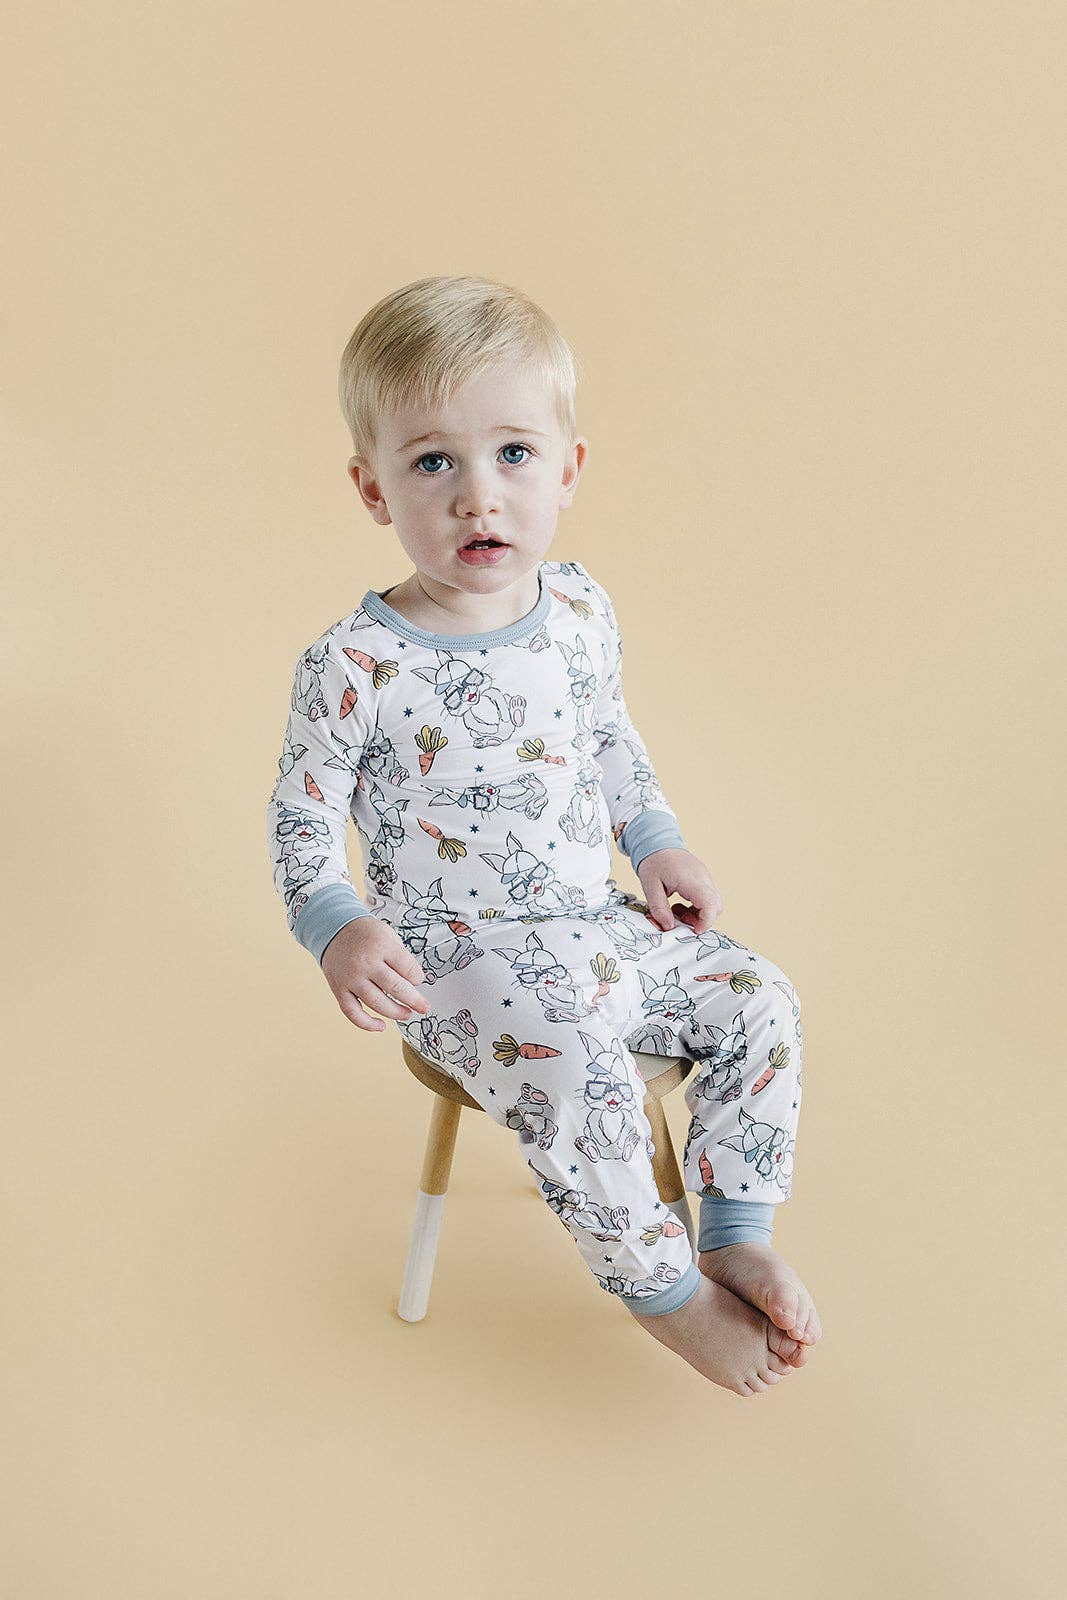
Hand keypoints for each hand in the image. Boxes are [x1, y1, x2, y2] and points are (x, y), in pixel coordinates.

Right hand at [320, 916, 429, 1032]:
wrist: (334, 930)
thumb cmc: (365, 934)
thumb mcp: (388, 935)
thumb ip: (401, 957)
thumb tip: (414, 984)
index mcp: (381, 946)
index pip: (408, 968)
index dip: (418, 978)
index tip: (418, 980)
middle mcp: (365, 963)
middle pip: (395, 987)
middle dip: (414, 1000)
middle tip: (424, 1007)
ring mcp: (351, 978)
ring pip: (376, 1003)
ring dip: (396, 1013)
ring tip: (407, 1014)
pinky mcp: (339, 989)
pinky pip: (352, 1012)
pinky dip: (366, 1024)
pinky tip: (381, 1026)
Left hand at [635, 848, 723, 934]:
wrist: (656, 841)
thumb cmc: (654, 861)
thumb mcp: (650, 886)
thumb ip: (659, 908)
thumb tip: (668, 927)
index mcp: (692, 880)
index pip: (710, 906)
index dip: (705, 923)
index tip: (692, 931)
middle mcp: (703, 879)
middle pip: (716, 907)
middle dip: (702, 920)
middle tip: (680, 921)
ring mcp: (705, 878)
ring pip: (713, 903)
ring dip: (698, 914)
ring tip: (676, 911)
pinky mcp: (702, 879)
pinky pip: (707, 897)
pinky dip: (696, 907)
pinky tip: (679, 904)